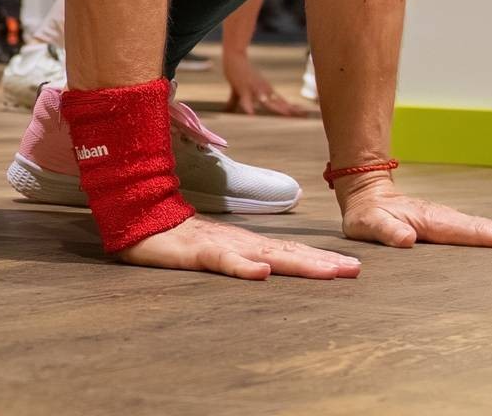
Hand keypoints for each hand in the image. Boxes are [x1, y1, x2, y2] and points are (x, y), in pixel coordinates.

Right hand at [119, 214, 360, 279]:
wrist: (136, 218)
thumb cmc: (174, 238)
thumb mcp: (211, 251)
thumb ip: (236, 258)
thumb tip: (264, 268)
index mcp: (244, 244)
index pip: (288, 251)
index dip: (318, 259)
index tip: (349, 266)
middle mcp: (239, 243)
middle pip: (287, 253)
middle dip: (322, 262)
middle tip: (355, 269)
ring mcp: (220, 246)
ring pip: (265, 256)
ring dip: (298, 263)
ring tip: (329, 271)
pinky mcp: (197, 252)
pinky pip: (223, 261)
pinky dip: (244, 267)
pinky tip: (262, 273)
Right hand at [222, 61, 309, 116]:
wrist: (234, 57)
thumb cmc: (238, 74)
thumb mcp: (239, 91)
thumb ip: (236, 102)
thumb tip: (234, 111)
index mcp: (266, 91)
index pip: (282, 101)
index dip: (292, 108)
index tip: (304, 114)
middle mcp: (263, 91)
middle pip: (279, 103)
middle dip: (291, 110)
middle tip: (304, 115)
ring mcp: (254, 89)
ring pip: (267, 102)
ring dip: (277, 109)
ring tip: (287, 115)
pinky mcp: (243, 88)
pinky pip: (245, 99)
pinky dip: (248, 106)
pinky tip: (250, 114)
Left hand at [337, 174, 491, 248]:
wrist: (366, 195)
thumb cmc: (366, 215)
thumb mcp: (367, 224)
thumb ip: (385, 229)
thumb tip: (406, 239)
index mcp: (436, 221)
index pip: (477, 232)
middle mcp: (449, 220)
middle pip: (491, 229)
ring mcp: (450, 223)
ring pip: (488, 230)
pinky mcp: (449, 228)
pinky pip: (479, 235)